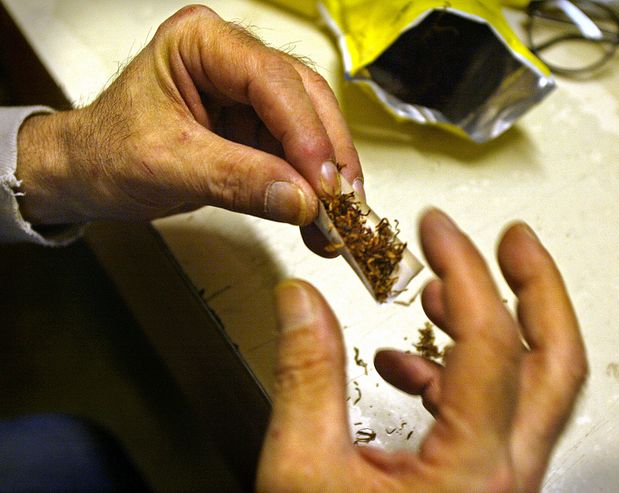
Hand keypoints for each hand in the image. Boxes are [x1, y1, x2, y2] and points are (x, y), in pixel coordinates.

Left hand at [15, 5, 360, 254]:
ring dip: (326, 179)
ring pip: (310, 130)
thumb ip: (236, 180)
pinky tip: (320, 220)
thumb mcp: (167, 166)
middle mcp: (232, 63)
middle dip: (327, 154)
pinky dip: (310, 193)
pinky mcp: (255, 133)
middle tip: (344, 201)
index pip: (270, 79)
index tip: (322, 180)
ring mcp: (247, 99)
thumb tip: (298, 200)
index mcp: (201, 44)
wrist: (86, 177)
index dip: (304, 132)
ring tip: (338, 219)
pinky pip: (295, 160)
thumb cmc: (104, 152)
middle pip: (303, 99)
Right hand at [258, 208, 586, 491]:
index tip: (438, 228)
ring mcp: (501, 482)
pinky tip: (409, 366)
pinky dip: (456, 375)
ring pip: (531, 388)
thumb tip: (303, 303)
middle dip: (539, 288)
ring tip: (445, 293)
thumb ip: (306, 377)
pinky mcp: (482, 486)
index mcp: (473, 474)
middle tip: (514, 241)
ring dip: (493, 329)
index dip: (464, 269)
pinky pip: (489, 416)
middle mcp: (506, 478)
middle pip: (557, 364)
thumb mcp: (303, 475)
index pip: (489, 342)